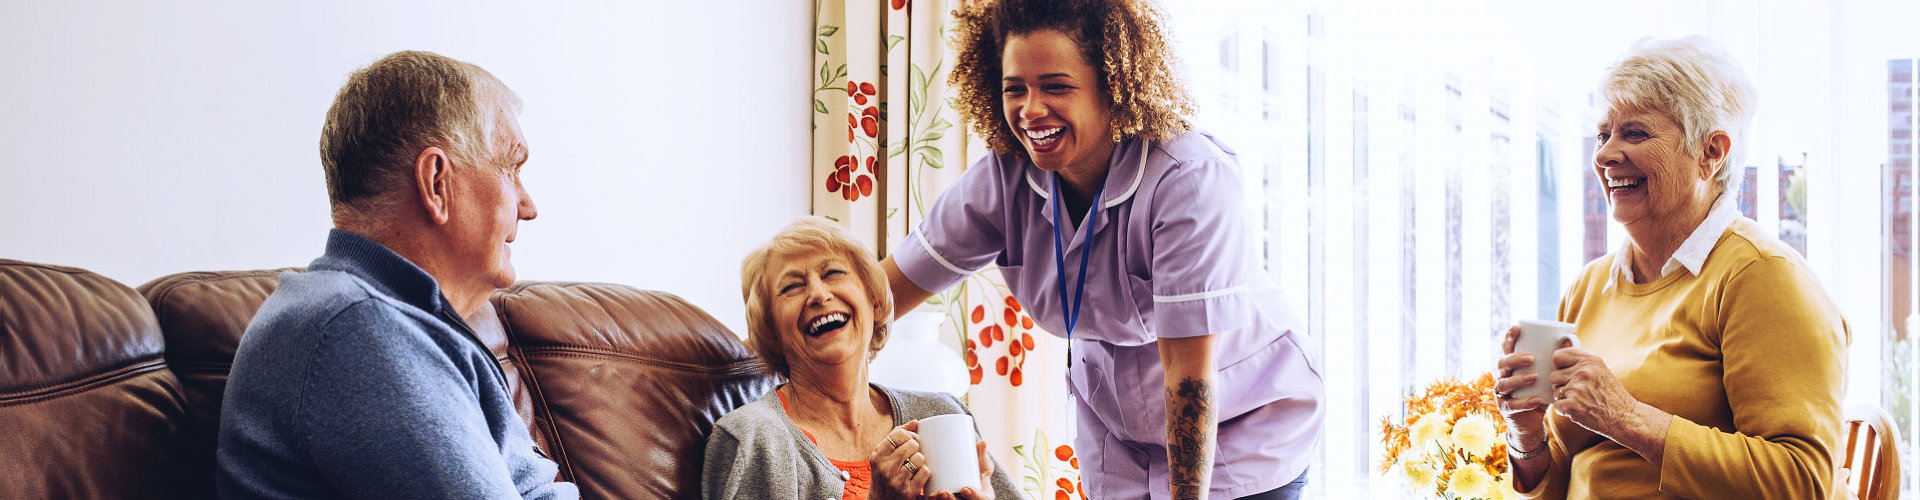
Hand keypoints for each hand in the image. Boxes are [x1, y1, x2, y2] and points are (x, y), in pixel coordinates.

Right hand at [869, 420, 928, 499]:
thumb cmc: (884, 474)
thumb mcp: (882, 455)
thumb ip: (896, 436)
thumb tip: (916, 422)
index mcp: (877, 456)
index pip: (899, 434)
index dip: (908, 435)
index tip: (907, 442)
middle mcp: (885, 467)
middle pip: (912, 444)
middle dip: (915, 448)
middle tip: (911, 455)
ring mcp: (896, 480)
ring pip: (919, 458)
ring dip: (920, 461)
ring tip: (913, 466)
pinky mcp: (908, 491)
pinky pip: (925, 472)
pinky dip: (924, 473)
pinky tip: (916, 476)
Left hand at [927, 440, 996, 499]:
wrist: (972, 477)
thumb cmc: (978, 470)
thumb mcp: (982, 463)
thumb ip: (981, 454)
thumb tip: (981, 443)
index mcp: (982, 496)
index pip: (980, 499)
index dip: (973, 496)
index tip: (965, 488)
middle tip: (942, 492)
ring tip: (931, 495)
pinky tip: (924, 498)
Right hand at [1494, 325, 1547, 441]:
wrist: (1531, 422)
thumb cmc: (1540, 392)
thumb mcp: (1547, 375)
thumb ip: (1555, 360)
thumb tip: (1569, 339)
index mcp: (1511, 366)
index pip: (1506, 349)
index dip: (1509, 338)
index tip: (1517, 328)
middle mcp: (1503, 377)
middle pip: (1502, 363)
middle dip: (1514, 359)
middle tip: (1531, 358)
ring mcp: (1502, 393)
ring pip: (1504, 383)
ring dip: (1518, 379)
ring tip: (1534, 377)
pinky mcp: (1506, 409)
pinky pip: (1511, 404)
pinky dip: (1524, 402)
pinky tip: (1535, 400)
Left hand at [1546, 339, 1642, 437]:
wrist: (1625, 417)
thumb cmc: (1611, 395)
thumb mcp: (1601, 370)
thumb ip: (1581, 359)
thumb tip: (1563, 341)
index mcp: (1591, 360)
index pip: (1558, 356)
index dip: (1560, 366)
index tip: (1569, 373)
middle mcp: (1584, 372)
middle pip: (1553, 376)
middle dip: (1562, 385)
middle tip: (1580, 392)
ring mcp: (1578, 389)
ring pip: (1555, 392)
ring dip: (1564, 398)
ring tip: (1583, 401)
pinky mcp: (1572, 405)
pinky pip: (1557, 406)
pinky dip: (1565, 410)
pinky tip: (1581, 410)